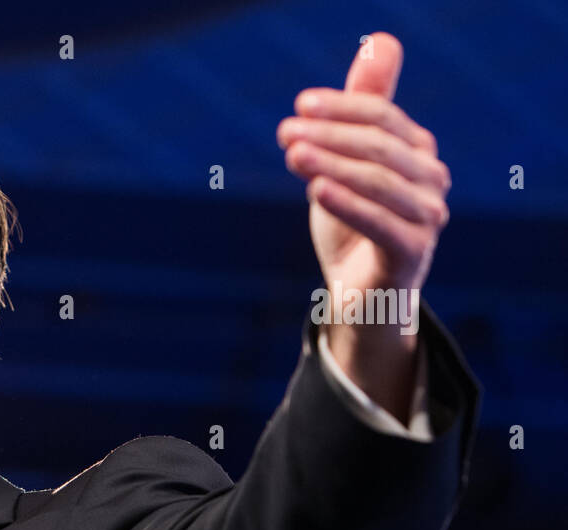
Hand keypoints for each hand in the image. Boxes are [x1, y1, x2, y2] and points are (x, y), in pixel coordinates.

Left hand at [278, 31, 450, 304]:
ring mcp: (429, 219)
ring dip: (333, 165)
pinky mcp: (414, 254)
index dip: (342, 108)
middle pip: (380, 147)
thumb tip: (380, 42)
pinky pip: (382, 224)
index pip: (382, 118)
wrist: (362, 299)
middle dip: (331, 135)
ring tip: (293, 156)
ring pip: (380, 183)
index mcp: (418, 154)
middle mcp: (432, 181)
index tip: (299, 106)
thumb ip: (362, 110)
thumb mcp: (347, 165)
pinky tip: (317, 190)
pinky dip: (349, 204)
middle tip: (285, 132)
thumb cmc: (353, 228)